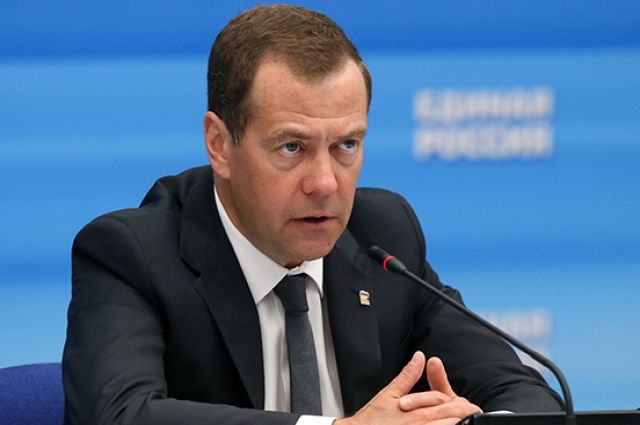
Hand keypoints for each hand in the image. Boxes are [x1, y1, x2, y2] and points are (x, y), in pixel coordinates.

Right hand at [334, 352, 481, 424]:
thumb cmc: (372, 420)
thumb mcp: (389, 393)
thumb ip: (408, 375)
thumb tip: (419, 357)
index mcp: (420, 410)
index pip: (449, 404)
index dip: (461, 404)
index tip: (467, 405)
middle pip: (455, 419)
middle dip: (466, 415)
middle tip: (473, 412)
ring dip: (459, 424)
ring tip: (464, 422)